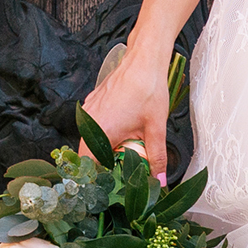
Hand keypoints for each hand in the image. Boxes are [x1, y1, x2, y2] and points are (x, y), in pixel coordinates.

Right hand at [81, 44, 174, 181]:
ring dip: (103, 149)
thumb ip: (156, 157)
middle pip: (89, 154)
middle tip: (119, 174)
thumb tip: (159, 179)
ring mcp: (89, 111)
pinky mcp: (94, 103)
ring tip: (122, 155)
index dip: (97, 178)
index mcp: (100, 131)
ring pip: (91, 139)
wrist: (143, 60)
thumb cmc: (148, 89)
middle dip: (102, 166)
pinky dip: (103, 134)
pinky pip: (94, 125)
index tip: (107, 187)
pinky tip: (121, 135)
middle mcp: (90, 121)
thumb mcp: (156, 129)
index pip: (88, 165)